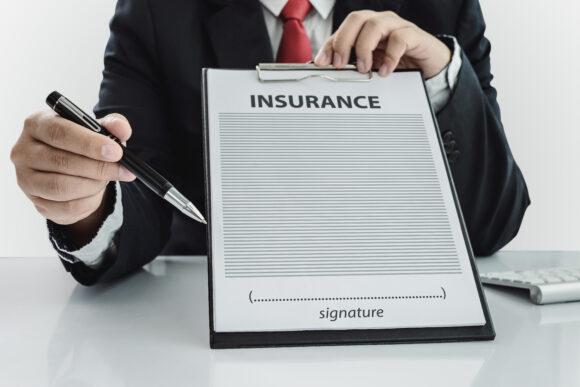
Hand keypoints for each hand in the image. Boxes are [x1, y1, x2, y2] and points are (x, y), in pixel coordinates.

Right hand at [10, 111, 135, 243]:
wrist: (74, 172)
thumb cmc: (84, 145)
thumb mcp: (100, 130)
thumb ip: (113, 125)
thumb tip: (121, 128)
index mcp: (37, 124)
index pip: (59, 132)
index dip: (89, 143)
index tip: (116, 151)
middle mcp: (24, 151)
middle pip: (61, 161)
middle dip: (98, 167)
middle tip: (122, 169)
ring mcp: (26, 179)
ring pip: (62, 187)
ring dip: (93, 185)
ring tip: (107, 179)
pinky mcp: (36, 201)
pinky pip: (66, 207)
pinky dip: (89, 201)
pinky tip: (96, 192)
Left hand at [314, 11, 450, 78]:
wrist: (429, 66)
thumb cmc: (398, 63)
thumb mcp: (370, 66)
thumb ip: (352, 65)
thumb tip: (328, 70)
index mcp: (366, 27)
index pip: (343, 29)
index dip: (330, 44)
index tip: (321, 62)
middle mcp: (380, 22)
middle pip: (356, 19)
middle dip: (343, 41)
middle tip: (340, 64)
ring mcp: (397, 26)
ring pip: (374, 25)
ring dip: (364, 48)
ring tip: (364, 68)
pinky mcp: (414, 35)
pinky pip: (400, 39)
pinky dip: (389, 56)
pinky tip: (385, 72)